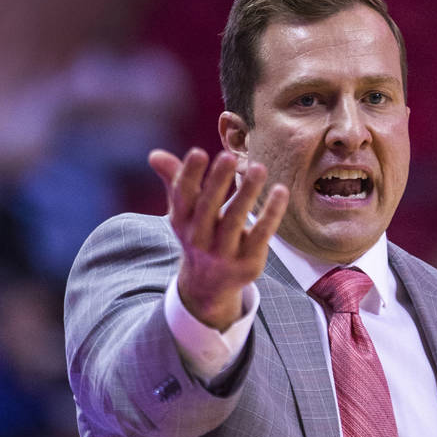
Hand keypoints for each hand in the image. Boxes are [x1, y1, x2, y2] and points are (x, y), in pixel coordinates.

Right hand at [149, 147, 288, 329]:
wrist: (209, 285)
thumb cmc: (199, 233)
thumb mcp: (184, 210)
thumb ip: (175, 180)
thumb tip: (154, 154)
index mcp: (182, 221)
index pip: (183, 196)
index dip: (188, 175)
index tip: (199, 152)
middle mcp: (199, 239)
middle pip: (208, 208)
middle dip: (217, 182)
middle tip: (229, 156)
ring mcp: (224, 253)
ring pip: (235, 221)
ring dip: (247, 193)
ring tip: (259, 167)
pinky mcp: (248, 264)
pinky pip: (261, 236)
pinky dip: (271, 214)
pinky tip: (281, 191)